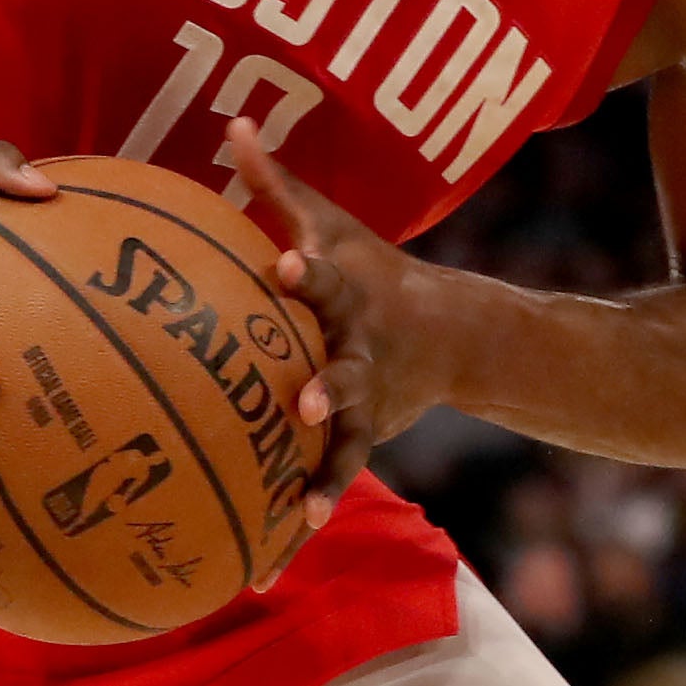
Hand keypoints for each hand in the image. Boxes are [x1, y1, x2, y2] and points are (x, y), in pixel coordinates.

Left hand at [222, 121, 421, 544]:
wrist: (451, 333)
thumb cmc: (369, 268)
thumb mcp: (330, 223)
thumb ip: (276, 182)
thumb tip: (234, 120)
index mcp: (346, 293)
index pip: (325, 279)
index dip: (307, 274)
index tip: (284, 271)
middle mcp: (361, 350)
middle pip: (346, 368)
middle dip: (329, 385)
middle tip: (306, 400)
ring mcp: (367, 400)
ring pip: (345, 439)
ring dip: (323, 473)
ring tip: (297, 513)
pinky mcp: (364, 438)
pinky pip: (331, 481)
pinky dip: (301, 520)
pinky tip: (266, 564)